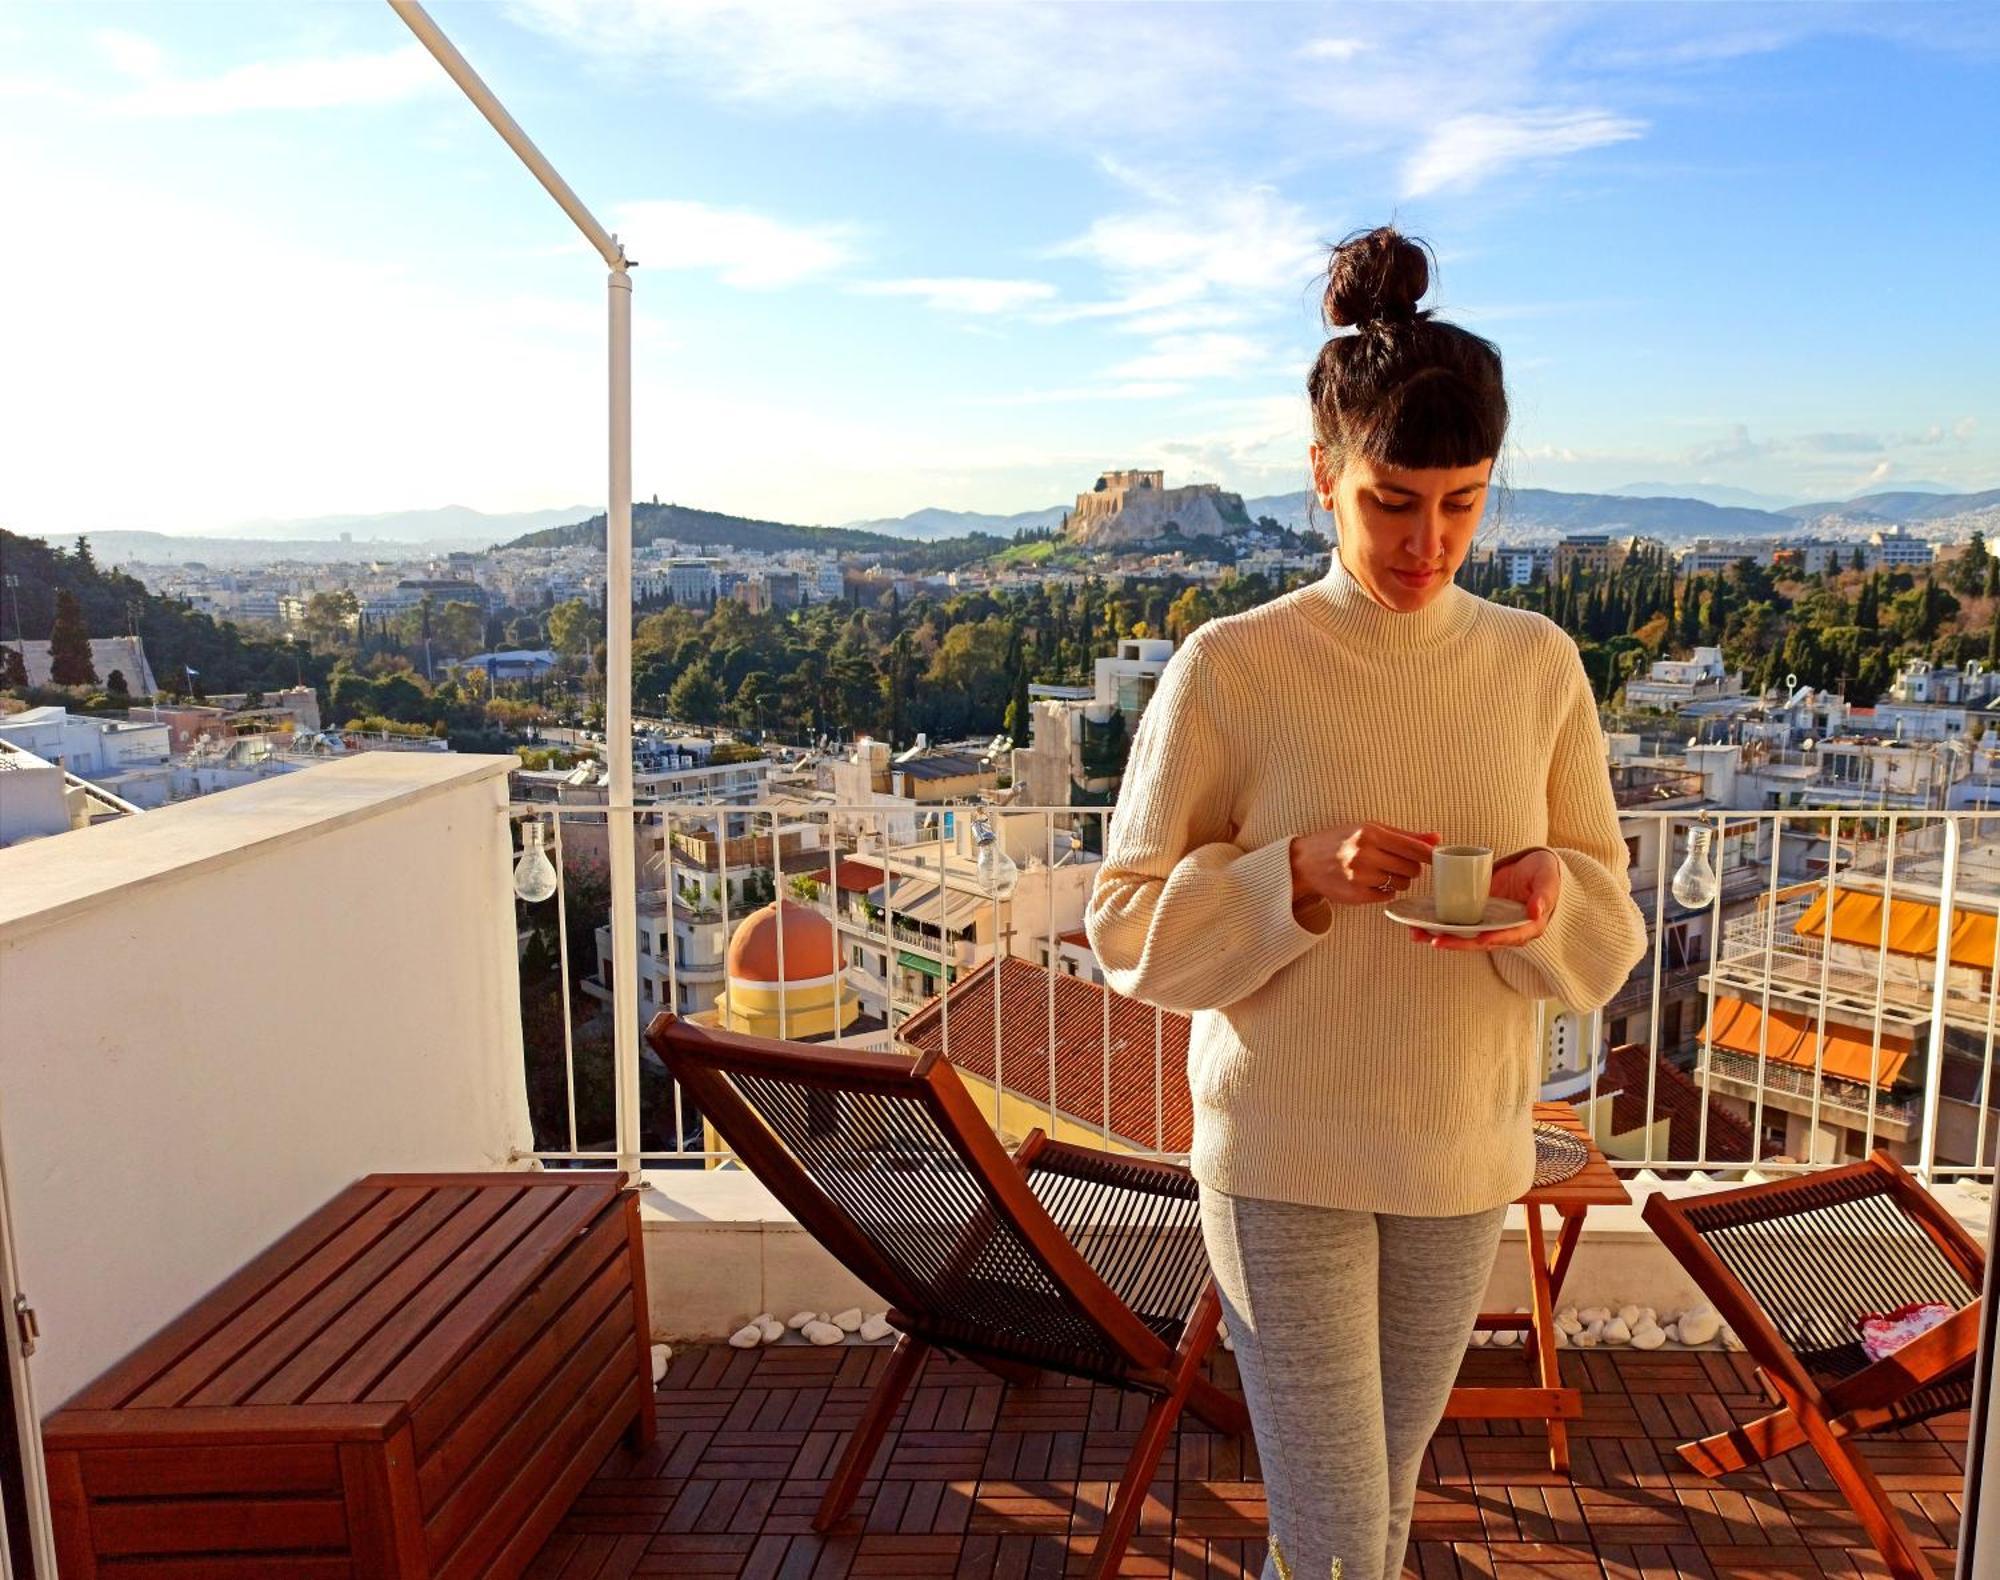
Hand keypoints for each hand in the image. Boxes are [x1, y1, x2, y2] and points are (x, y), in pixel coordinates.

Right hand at [1289, 821, 1440, 908]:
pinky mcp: (1356, 895)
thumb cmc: (1339, 841)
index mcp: (1370, 833)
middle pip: (1411, 868)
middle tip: (1397, 863)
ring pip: (1402, 883)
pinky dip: (1385, 890)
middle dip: (1410, 867)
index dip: (1429, 854)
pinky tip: (1372, 882)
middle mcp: (1365, 854)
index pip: (1413, 847)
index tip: (1438, 858)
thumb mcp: (1369, 829)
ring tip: (1382, 872)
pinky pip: (1388, 895)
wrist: (1305, 862)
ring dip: (1398, 880)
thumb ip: (1404, 835)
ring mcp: (1360, 876)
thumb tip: (1436, 838)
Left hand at [1411, 848, 1561, 949]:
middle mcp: (1505, 930)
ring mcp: (1489, 923)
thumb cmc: (1545, 873)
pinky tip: (1418, 923)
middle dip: (1457, 943)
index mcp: (1527, 927)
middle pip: (1479, 941)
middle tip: (1435, 940)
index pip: (1509, 937)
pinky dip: (1439, 923)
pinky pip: (1457, 922)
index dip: (1495, 939)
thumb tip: (1536, 912)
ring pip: (1464, 935)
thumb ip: (1544, 895)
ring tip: (1417, 934)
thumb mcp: (1548, 880)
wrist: (1532, 866)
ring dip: (1441, 936)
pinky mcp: (1476, 914)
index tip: (1480, 939)